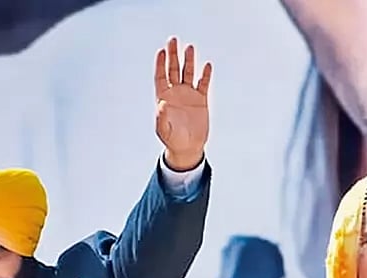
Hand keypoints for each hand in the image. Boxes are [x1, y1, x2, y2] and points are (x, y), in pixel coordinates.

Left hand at [153, 37, 210, 170]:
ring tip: (190, 47)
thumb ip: (162, 118)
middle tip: (173, 40)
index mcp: (163, 97)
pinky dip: (205, 75)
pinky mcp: (201, 100)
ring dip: (189, 60)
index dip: (160, 63)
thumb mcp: (164, 130)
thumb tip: (162, 105)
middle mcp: (175, 93)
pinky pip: (203, 84)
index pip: (161, 76)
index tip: (161, 51)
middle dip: (173, 55)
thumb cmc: (172, 139)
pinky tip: (207, 65)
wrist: (187, 147)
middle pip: (173, 69)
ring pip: (188, 73)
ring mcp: (189, 95)